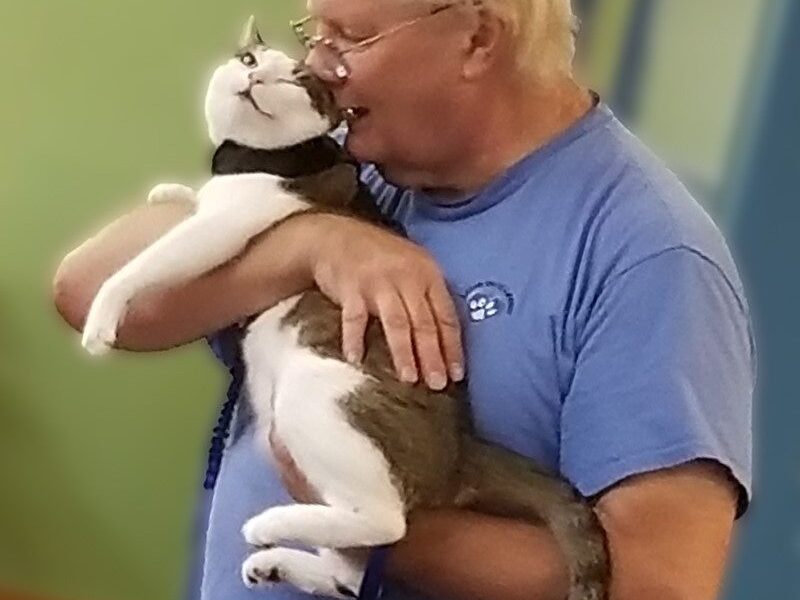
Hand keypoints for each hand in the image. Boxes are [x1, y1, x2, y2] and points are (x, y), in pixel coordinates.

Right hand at [307, 214, 463, 389]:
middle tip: (438, 384)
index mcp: (427, 274)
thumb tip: (445, 339)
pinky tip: (356, 359)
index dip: (452, 346)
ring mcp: (378, 283)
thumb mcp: (412, 265)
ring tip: (409, 378)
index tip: (457, 374)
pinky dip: (355, 339)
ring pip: (397, 323)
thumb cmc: (378, 257)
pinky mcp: (351, 288)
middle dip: (433, 356)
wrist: (335, 236)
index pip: (446, 315)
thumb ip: (428, 295)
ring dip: (404, 353)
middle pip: (424, 323)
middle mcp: (406, 277)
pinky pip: (355, 318)